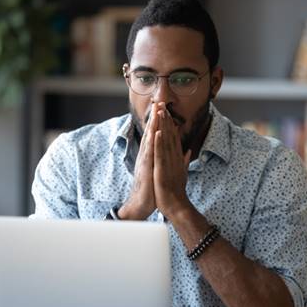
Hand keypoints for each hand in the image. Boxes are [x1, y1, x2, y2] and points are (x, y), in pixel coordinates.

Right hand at [118, 103, 159, 219]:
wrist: (141, 204)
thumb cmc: (150, 189)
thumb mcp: (157, 171)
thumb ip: (160, 160)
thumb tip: (166, 152)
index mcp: (149, 155)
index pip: (154, 135)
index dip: (158, 121)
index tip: (163, 108)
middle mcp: (145, 155)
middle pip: (150, 132)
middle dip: (154, 117)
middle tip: (159, 101)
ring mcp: (144, 161)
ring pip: (149, 139)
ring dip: (153, 125)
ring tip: (157, 111)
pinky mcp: (145, 169)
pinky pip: (149, 153)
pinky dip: (152, 142)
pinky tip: (155, 133)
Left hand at [153, 107, 192, 219]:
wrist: (177, 206)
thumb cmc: (177, 191)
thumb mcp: (181, 173)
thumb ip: (184, 161)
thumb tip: (187, 151)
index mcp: (176, 158)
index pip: (173, 137)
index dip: (170, 123)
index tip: (166, 111)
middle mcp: (174, 157)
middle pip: (170, 135)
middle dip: (166, 119)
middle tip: (162, 104)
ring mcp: (168, 163)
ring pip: (165, 141)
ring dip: (163, 126)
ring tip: (160, 112)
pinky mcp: (162, 170)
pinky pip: (160, 154)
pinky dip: (159, 143)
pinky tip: (157, 132)